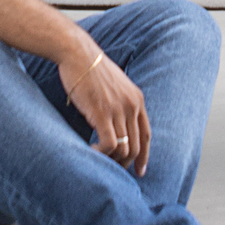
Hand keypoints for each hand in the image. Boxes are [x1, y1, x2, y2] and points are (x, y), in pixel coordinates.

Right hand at [59, 37, 150, 174]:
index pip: (147, 135)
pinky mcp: (103, 113)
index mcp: (137, 99)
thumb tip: (116, 123)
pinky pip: (109, 145)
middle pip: (136, 146)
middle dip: (126, 163)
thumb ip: (120, 102)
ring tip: (98, 159)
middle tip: (113, 169)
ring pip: (124, 148)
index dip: (144, 155)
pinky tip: (91, 151)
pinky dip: (102, 154)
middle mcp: (132, 106)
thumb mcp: (114, 85)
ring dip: (112, 160)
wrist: (78, 53)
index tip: (140, 170)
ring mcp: (119, 110)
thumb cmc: (90, 69)